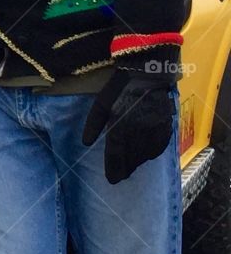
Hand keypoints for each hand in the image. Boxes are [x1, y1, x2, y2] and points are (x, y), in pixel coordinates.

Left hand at [82, 69, 174, 183]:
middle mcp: (139, 130)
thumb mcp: (102, 102)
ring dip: (137, 163)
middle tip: (120, 177)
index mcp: (121, 123)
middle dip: (125, 169)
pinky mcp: (167, 127)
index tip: (111, 180)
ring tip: (130, 168)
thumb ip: (93, 123)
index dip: (114, 167)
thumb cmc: (121, 88)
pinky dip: (151, 154)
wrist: (149, 73)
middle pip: (132, 157)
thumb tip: (85, 143)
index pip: (117, 152)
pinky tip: (145, 156)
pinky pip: (159, 147)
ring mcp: (155, 129)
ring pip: (146, 154)